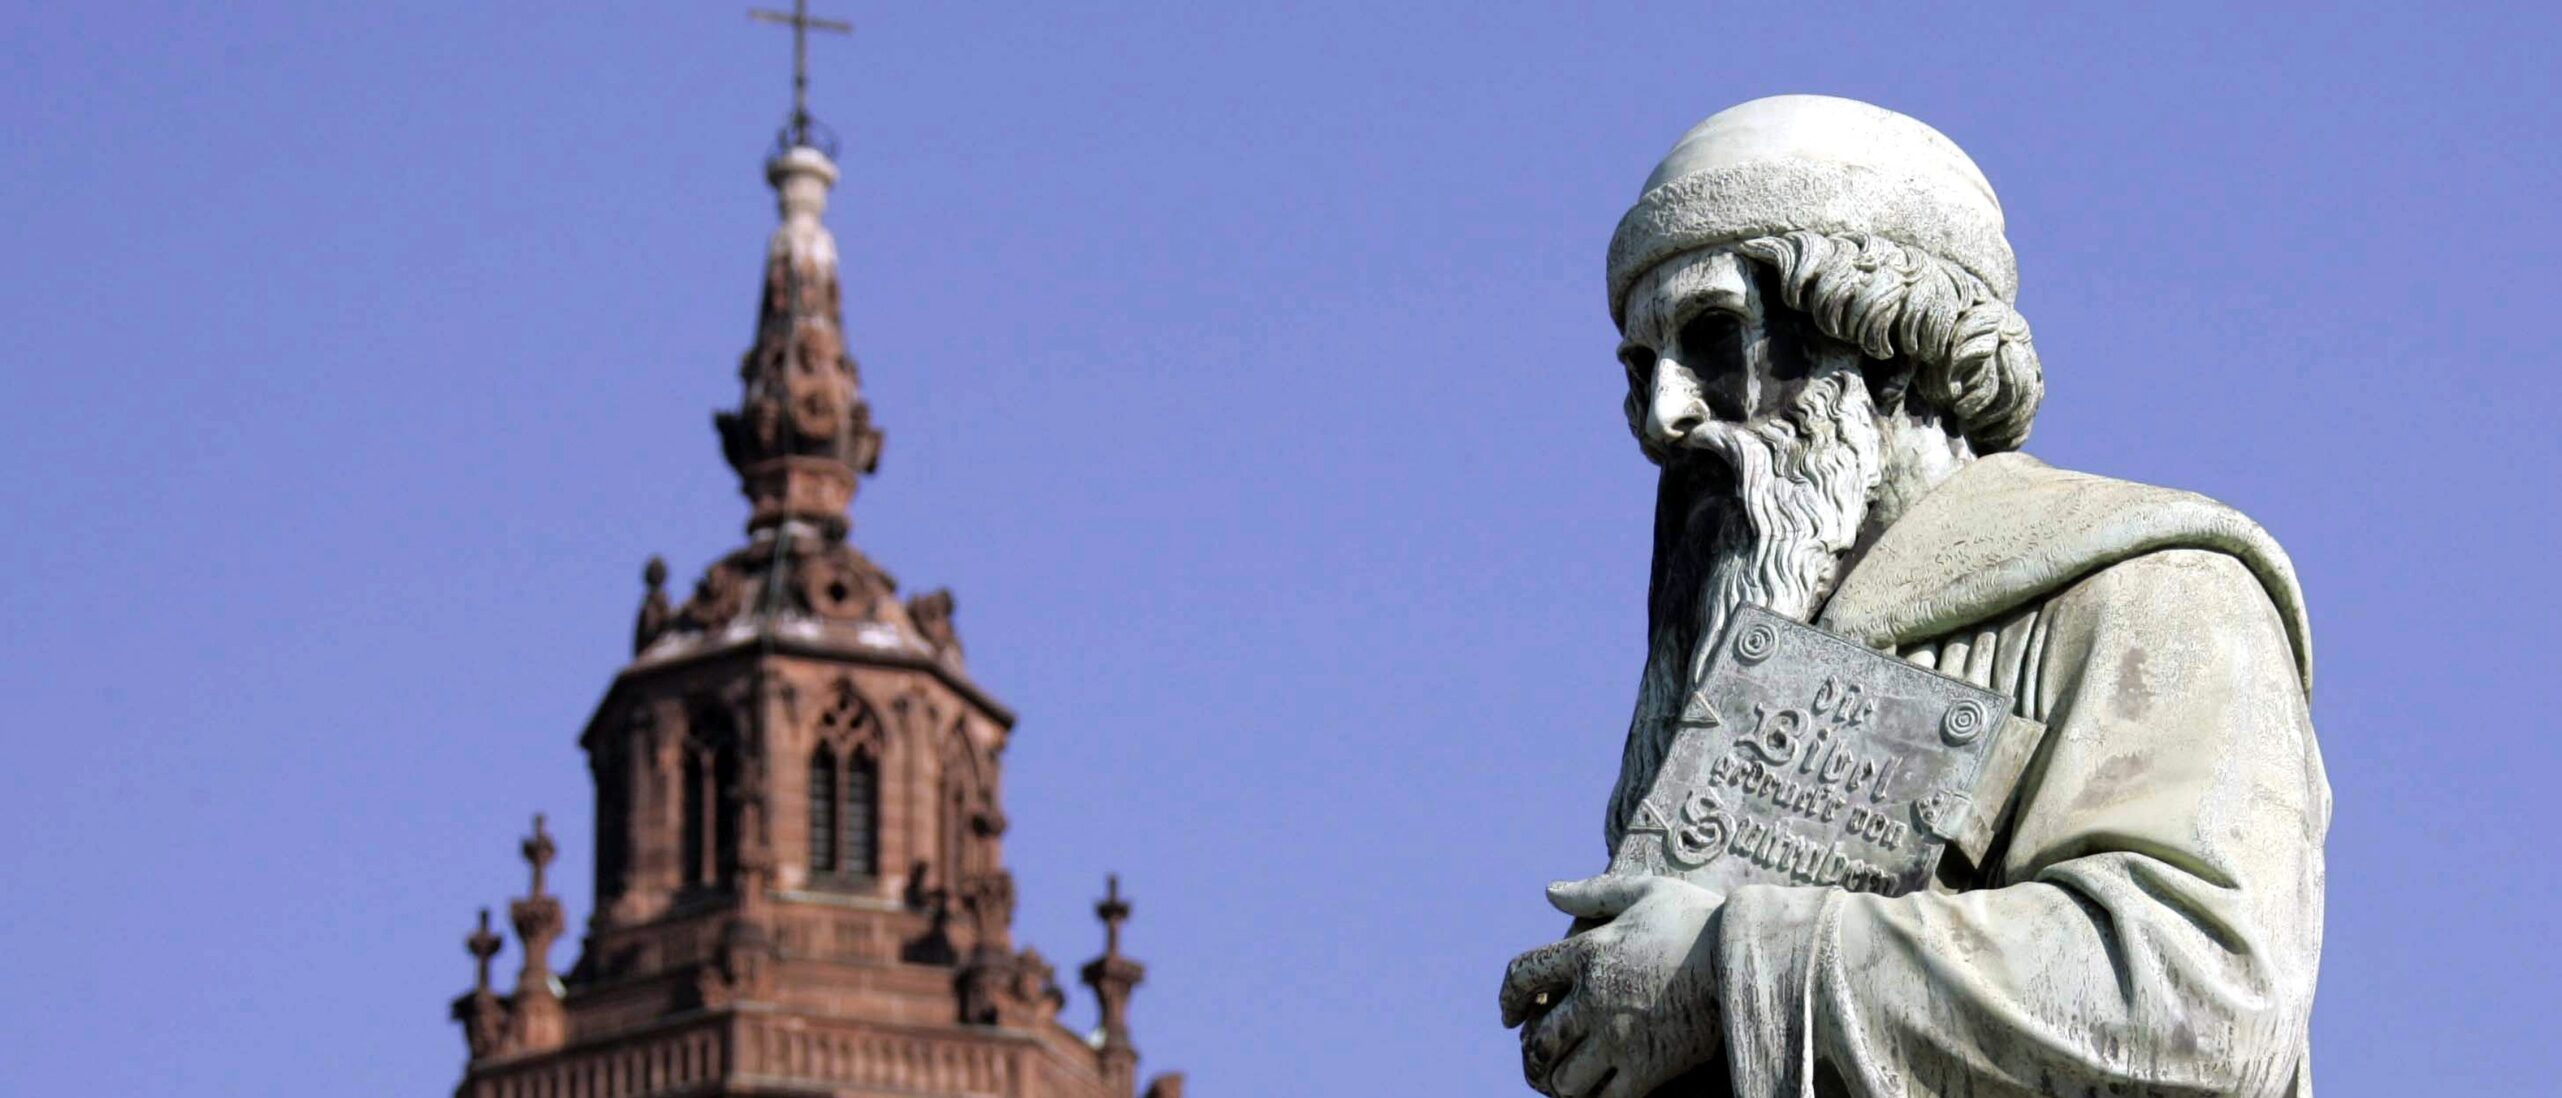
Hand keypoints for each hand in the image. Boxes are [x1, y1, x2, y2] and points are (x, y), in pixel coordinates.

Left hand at [1499, 875, 1725, 1097]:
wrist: (1749, 957)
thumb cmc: (1698, 919)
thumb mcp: (1645, 891)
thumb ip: (1593, 892)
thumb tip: (1549, 892)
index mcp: (1588, 952)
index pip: (1522, 976)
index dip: (1507, 998)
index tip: (1510, 1014)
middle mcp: (1595, 998)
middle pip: (1538, 1039)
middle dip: (1533, 1051)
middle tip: (1541, 1057)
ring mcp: (1619, 1037)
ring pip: (1564, 1080)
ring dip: (1562, 1081)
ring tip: (1571, 1078)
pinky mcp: (1648, 1068)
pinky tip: (1602, 1091)